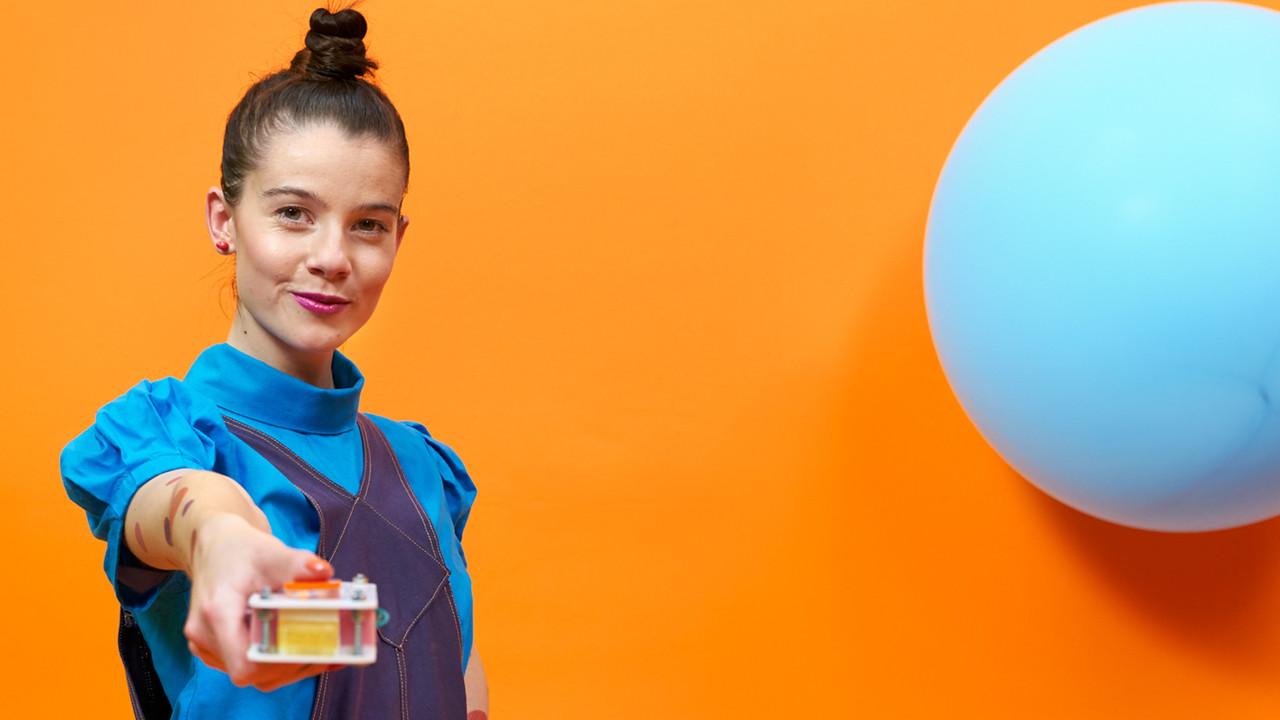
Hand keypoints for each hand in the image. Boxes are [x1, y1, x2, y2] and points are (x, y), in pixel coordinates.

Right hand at [182, 513, 343, 691]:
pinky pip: (248, 666)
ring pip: (252, 675)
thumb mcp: (270, 552)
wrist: (214, 548)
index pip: (244, 663)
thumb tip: (324, 572)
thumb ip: (297, 563)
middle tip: (330, 650)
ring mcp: (208, 646)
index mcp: (217, 613)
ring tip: (323, 650)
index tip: (310, 648)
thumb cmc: (240, 550)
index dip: (279, 664)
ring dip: (288, 666)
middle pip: (253, 673)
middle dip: (292, 665)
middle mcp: (205, 636)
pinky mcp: (216, 649)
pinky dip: (277, 662)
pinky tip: (304, 647)